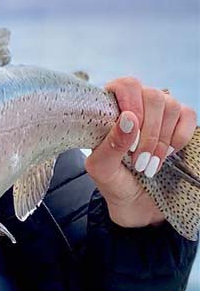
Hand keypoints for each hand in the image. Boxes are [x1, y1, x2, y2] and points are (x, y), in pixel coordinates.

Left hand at [85, 77, 196, 228]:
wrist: (137, 206)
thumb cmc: (114, 183)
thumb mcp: (102, 170)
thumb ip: (110, 145)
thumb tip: (129, 119)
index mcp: (111, 107)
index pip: (125, 84)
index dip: (131, 104)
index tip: (130, 135)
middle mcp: (136, 103)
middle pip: (152, 95)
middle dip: (148, 132)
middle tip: (139, 161)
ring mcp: (159, 113)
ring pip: (171, 104)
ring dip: (161, 139)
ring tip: (149, 164)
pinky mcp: (179, 124)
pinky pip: (188, 116)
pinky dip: (179, 137)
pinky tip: (167, 155)